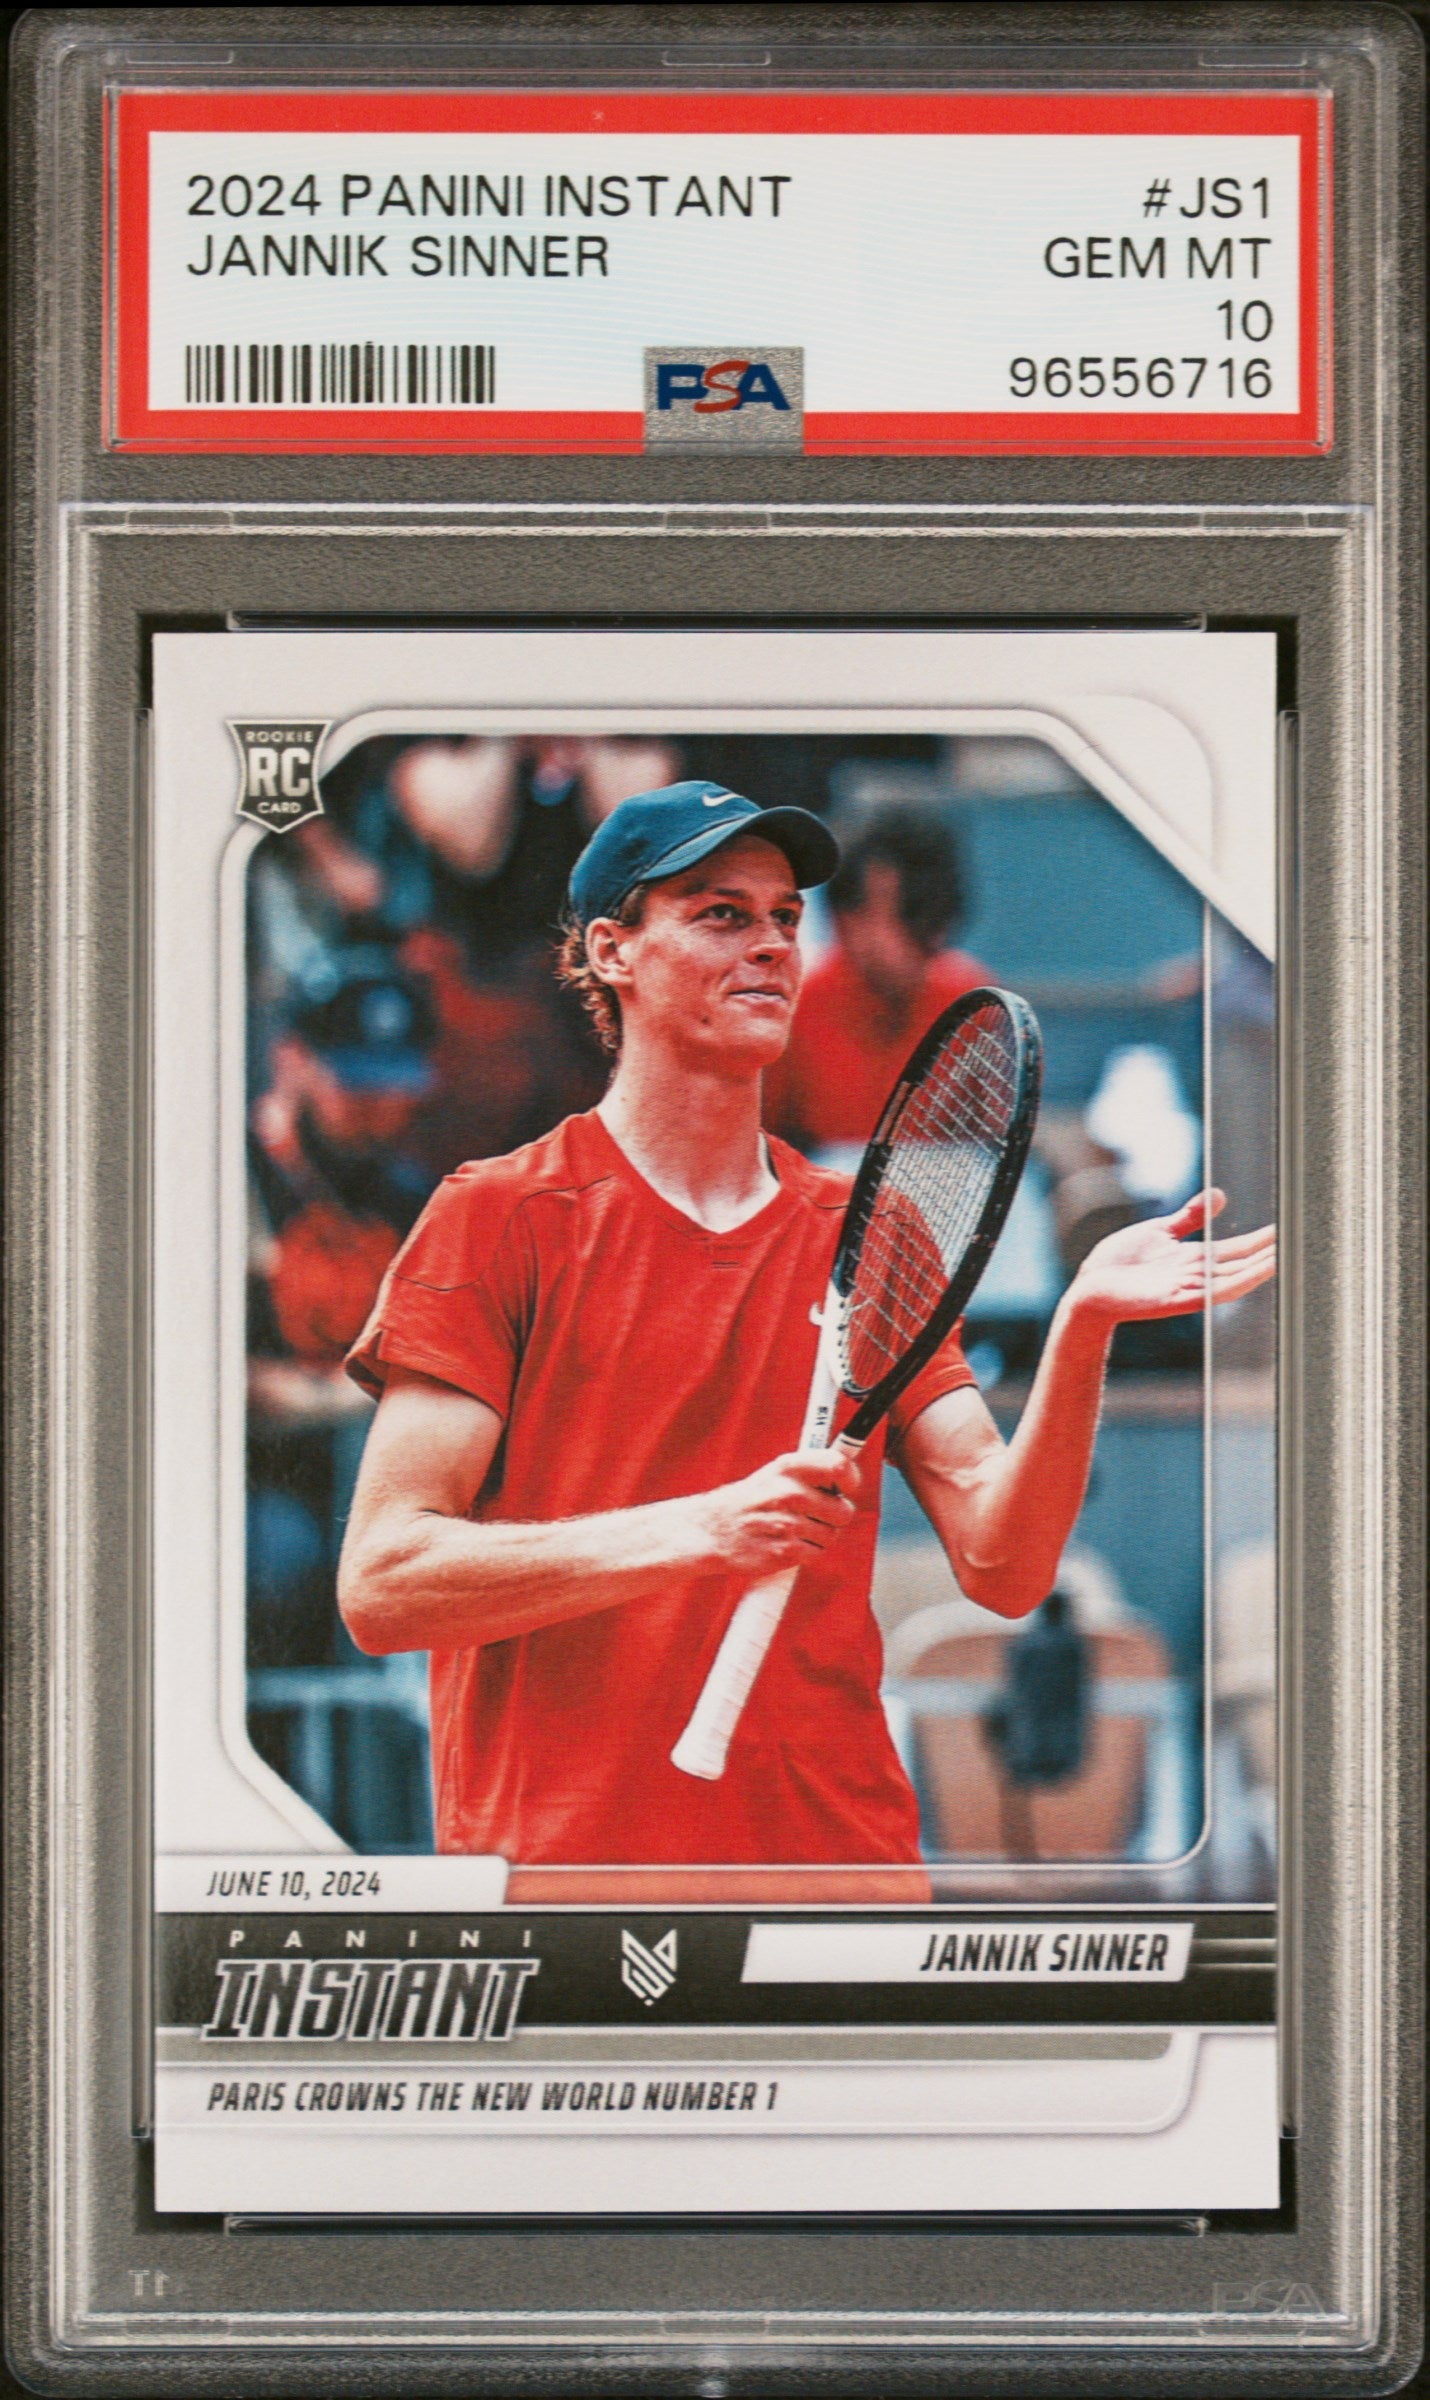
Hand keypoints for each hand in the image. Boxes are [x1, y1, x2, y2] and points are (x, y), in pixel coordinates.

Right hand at [701, 1443, 862, 1578]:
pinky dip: (806, 1553)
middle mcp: (789, 1493)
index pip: (839, 1466)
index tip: (848, 1486)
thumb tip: (848, 1473)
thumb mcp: (773, 1473)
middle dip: (834, 1516)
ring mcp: (787, 1524)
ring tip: (792, 1529)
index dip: (851, 1478)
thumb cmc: (749, 1501)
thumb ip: (809, 1471)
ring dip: (818, 1536)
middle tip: (813, 1514)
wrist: (711, 1531)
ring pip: (832, 1535)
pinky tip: (786, 1543)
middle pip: (844, 1510)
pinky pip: (817, 1554)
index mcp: (788, 1467)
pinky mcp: (785, 1552)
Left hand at [1068, 1189, 1275, 1328]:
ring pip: (1236, 1278)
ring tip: (1291, 1252)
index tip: (1289, 1226)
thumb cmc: (1119, 1264)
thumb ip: (1189, 1218)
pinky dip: (1239, 1281)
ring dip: (1264, 1267)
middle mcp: (1198, 1276)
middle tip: (1305, 1237)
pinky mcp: (1174, 1299)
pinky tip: (1259, 1271)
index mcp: (1196, 1260)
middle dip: (1273, 1252)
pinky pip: (1213, 1291)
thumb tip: (1221, 1195)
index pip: (1240, 1249)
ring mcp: (1188, 1289)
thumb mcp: (1159, 1232)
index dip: (1265, 1239)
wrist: (1088, 1291)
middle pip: (1244, 1263)